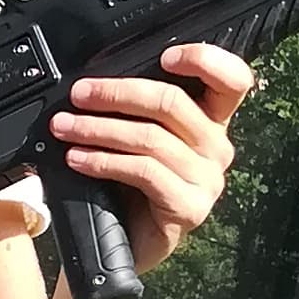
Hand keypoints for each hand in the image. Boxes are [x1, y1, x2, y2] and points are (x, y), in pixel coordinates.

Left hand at [46, 41, 254, 273]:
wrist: (122, 243)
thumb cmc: (128, 185)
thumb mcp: (136, 136)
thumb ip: (137, 108)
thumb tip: (99, 79)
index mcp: (212, 120)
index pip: (233, 79)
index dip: (205, 59)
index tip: (164, 56)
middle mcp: (217, 147)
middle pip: (172, 102)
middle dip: (116, 94)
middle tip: (79, 94)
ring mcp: (207, 180)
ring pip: (151, 138)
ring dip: (99, 129)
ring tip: (65, 128)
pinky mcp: (190, 207)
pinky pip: (144, 172)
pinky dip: (104, 161)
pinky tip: (78, 158)